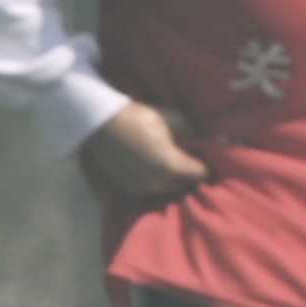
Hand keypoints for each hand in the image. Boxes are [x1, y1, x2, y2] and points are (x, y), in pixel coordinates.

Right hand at [74, 102, 218, 218]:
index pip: (201, 173)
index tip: (202, 154)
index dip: (204, 163)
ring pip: (167, 189)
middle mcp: (159, 183)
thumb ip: (191, 133)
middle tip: (187, 158)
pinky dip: (155, 181)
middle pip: (184, 184)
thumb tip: (205, 139)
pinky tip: (151, 167)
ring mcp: (142, 188)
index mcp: (172, 166)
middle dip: (188, 173)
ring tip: (169, 164)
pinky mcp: (128, 188)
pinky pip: (150, 189)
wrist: (100, 123)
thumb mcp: (171, 119)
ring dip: (171, 179)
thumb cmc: (137, 117)